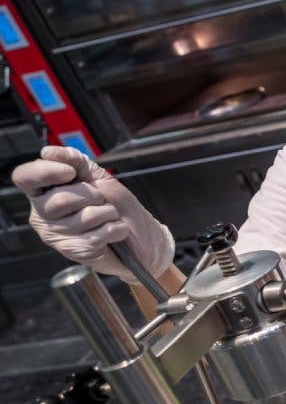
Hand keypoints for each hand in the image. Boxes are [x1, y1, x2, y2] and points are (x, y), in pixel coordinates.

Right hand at [12, 146, 172, 284]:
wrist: (144, 237)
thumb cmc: (118, 206)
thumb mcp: (99, 177)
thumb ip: (75, 162)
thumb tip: (48, 152)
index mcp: (43, 190)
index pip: (24, 177)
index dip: (46, 172)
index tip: (70, 172)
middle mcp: (42, 213)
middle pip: (60, 198)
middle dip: (93, 195)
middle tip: (102, 200)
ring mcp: (55, 234)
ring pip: (84, 217)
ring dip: (108, 213)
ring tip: (110, 217)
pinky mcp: (72, 251)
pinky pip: (96, 236)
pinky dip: (114, 230)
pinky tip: (114, 233)